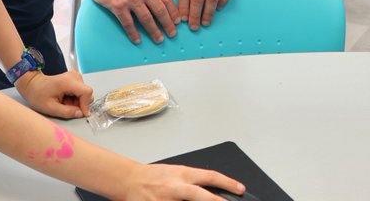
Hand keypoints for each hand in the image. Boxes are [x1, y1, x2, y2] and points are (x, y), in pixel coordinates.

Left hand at [16, 70, 93, 119]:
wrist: (33, 84)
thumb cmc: (38, 94)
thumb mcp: (50, 108)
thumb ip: (67, 112)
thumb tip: (80, 114)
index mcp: (68, 82)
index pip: (87, 92)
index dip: (86, 104)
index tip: (81, 113)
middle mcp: (74, 76)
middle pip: (86, 93)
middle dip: (79, 104)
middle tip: (66, 107)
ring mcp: (75, 76)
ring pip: (84, 93)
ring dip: (77, 101)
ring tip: (63, 102)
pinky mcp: (74, 78)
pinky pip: (81, 91)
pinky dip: (75, 98)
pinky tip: (65, 98)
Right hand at [88, 0, 178, 44]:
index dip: (174, 11)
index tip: (177, 19)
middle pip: (160, 11)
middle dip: (168, 24)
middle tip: (172, 33)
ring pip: (147, 20)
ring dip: (154, 31)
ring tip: (159, 39)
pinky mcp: (118, 6)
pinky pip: (128, 23)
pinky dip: (134, 33)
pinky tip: (137, 39)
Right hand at [122, 163, 243, 200]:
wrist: (129, 180)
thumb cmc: (154, 176)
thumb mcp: (176, 172)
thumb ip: (193, 181)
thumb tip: (212, 190)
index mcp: (182, 174)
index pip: (210, 176)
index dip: (228, 182)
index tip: (240, 189)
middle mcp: (176, 187)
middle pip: (201, 195)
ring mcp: (166, 200)